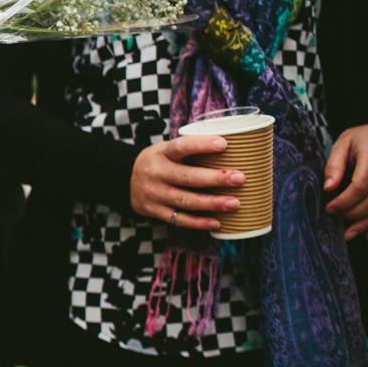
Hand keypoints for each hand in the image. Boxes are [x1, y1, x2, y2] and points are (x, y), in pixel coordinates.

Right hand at [130, 136, 245, 230]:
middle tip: (240, 178)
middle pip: (188, 177)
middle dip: (216, 178)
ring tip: (235, 203)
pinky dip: (199, 222)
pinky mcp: (154, 211)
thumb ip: (190, 150)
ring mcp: (154, 194)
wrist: (126, 180)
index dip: (202, 145)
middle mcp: (156, 173)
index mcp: (161, 153)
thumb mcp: (167, 149)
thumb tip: (235, 148)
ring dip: (212, 203)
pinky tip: (217, 222)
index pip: (181, 147)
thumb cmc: (159, 162)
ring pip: (186, 200)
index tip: (224, 144)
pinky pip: (179, 219)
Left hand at [324, 124, 367, 239]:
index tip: (329, 208)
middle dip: (354, 213)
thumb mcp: (342, 143)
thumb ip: (334, 165)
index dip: (344, 201)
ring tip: (349, 233)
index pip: (361, 185)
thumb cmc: (360, 138)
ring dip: (367, 223)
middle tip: (336, 216)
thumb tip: (328, 188)